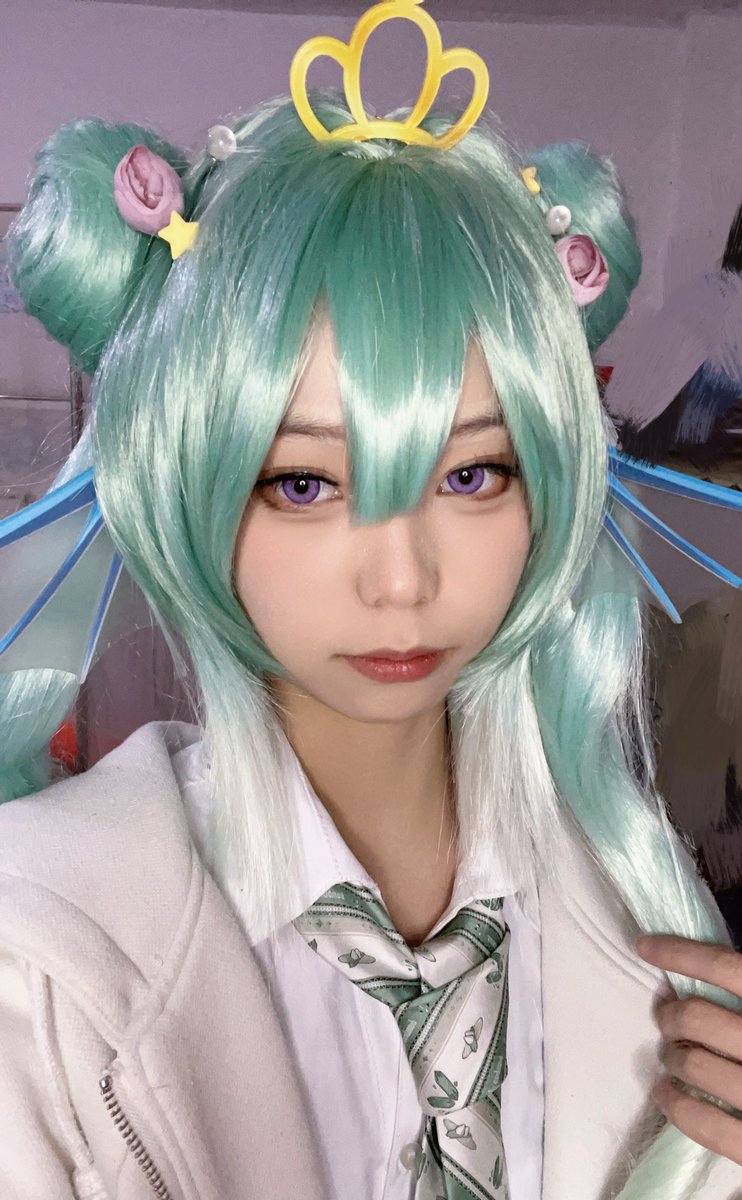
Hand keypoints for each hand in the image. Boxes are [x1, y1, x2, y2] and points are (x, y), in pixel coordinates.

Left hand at [636, 934, 741, 1166]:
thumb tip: (715, 961)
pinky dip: (677, 1107)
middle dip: (673, 1014)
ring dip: (673, 1056)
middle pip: (701, 1019)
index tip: (646, 947)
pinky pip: (708, 1126)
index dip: (680, 953)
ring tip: (671, 1053)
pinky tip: (664, 1093)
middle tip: (666, 1016)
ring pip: (697, 1067)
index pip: (727, 968)